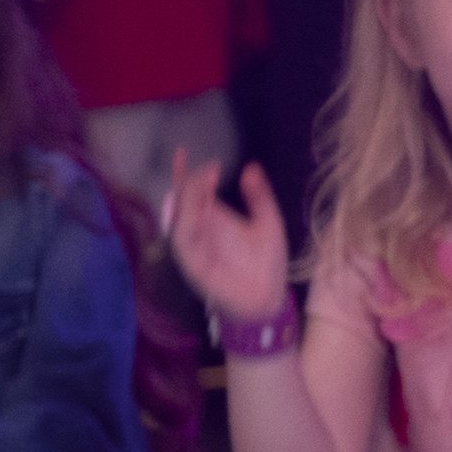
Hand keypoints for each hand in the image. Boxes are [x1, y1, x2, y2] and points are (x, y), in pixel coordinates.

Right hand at [168, 152, 290, 326]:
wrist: (268, 298)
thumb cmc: (267, 263)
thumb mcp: (269, 223)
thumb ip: (259, 197)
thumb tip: (251, 167)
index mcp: (214, 218)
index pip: (194, 191)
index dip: (186, 173)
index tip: (182, 152)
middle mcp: (200, 230)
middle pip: (184, 202)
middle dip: (190, 184)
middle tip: (206, 169)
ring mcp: (195, 247)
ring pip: (181, 220)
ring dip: (188, 202)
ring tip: (200, 184)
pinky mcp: (194, 265)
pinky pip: (184, 244)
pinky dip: (187, 227)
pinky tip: (196, 212)